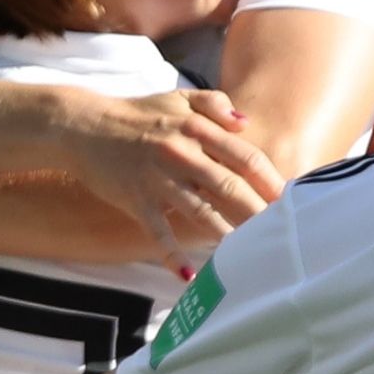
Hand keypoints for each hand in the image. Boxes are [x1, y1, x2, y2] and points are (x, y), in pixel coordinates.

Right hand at [63, 90, 284, 276]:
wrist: (83, 125)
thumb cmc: (136, 114)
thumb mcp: (176, 98)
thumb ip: (214, 104)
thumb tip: (245, 123)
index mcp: (195, 127)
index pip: (243, 156)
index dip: (269, 179)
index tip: (291, 200)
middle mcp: (180, 152)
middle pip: (228, 185)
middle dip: (258, 211)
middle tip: (282, 233)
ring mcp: (156, 177)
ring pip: (199, 210)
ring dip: (225, 234)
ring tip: (250, 255)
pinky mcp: (134, 198)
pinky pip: (157, 230)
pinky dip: (171, 254)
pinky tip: (189, 275)